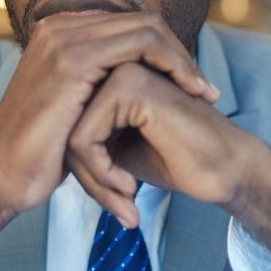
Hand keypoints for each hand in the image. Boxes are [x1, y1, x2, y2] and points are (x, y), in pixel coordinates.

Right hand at [0, 12, 217, 270]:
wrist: (2, 176)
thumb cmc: (38, 152)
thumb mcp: (72, 109)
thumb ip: (97, 86)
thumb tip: (134, 82)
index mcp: (58, 33)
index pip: (128, 23)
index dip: (165, 50)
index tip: (191, 84)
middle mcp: (59, 26)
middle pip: (142, 20)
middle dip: (180, 53)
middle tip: (206, 89)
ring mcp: (63, 39)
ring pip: (147, 28)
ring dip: (182, 60)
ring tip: (204, 94)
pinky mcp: (72, 60)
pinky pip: (139, 46)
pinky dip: (171, 66)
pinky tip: (186, 95)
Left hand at [66, 63, 270, 265]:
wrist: (223, 171)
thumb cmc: (174, 160)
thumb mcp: (116, 147)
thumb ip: (86, 133)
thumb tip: (46, 145)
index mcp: (108, 71)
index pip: (66, 121)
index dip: (82, 167)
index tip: (113, 195)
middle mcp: (113, 63)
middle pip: (64, 127)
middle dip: (86, 176)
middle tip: (120, 206)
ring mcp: (122, 70)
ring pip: (70, 135)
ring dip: (94, 180)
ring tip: (124, 200)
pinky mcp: (130, 88)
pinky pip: (83, 140)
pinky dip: (101, 174)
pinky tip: (131, 189)